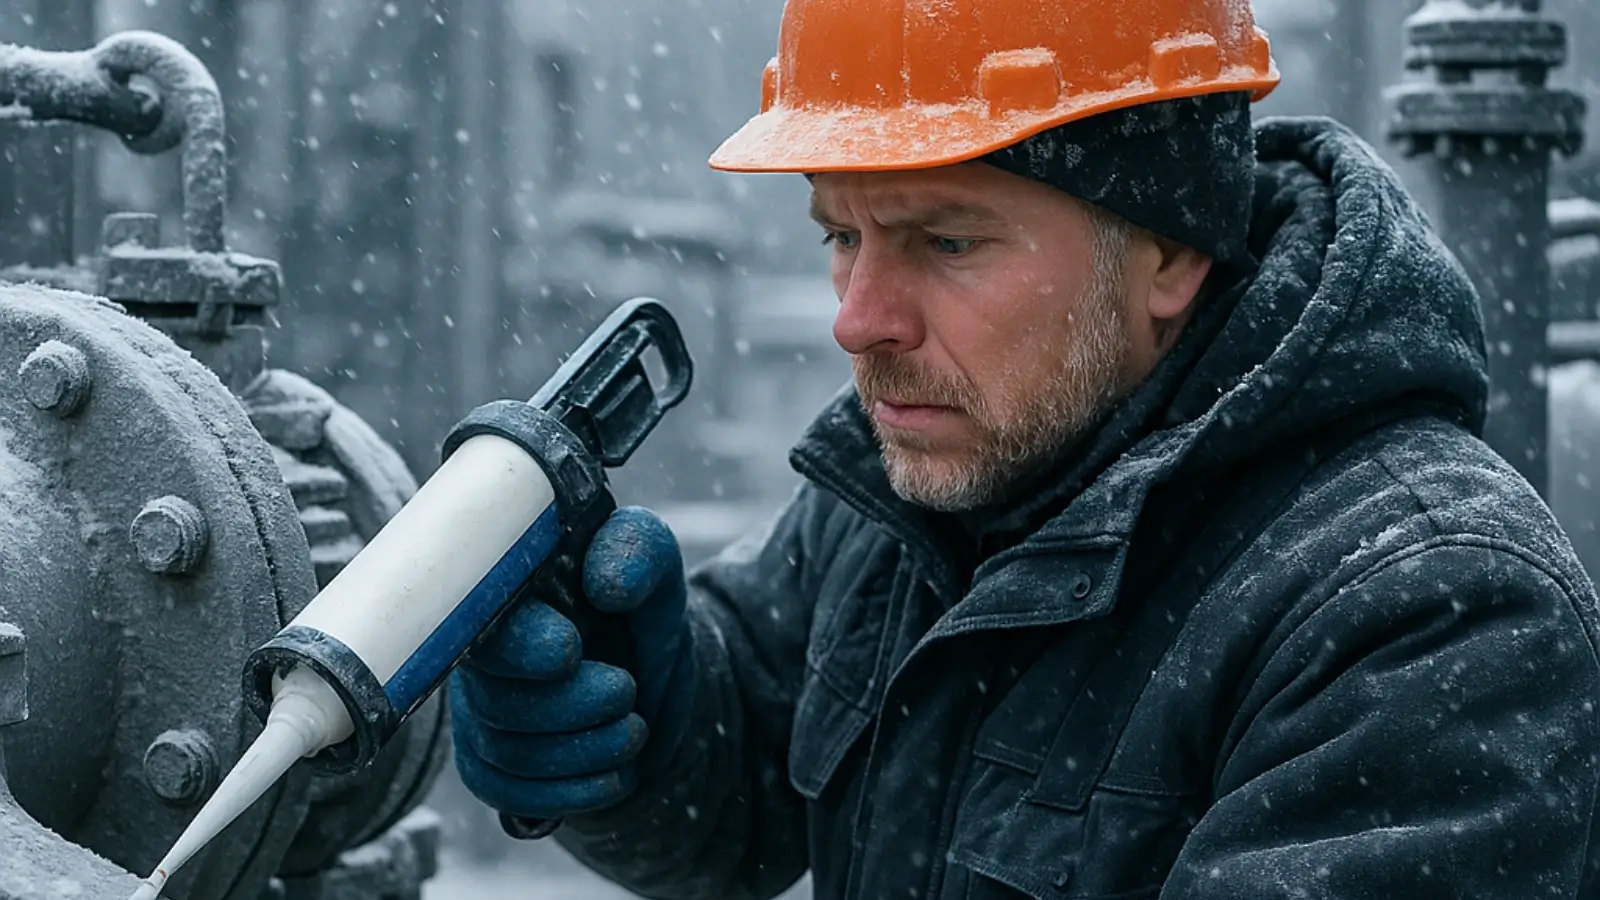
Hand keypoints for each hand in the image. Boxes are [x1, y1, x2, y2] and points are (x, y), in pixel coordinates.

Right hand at [450, 506, 694, 821]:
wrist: (652, 685)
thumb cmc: (639, 612)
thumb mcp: (656, 566)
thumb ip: (638, 550)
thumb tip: (607, 583)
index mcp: (506, 600)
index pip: (486, 629)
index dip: (520, 647)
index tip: (569, 650)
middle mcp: (480, 660)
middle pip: (497, 703)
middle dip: (575, 707)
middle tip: (628, 691)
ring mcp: (479, 716)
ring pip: (508, 755)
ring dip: (586, 751)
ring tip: (634, 729)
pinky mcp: (491, 768)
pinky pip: (510, 796)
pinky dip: (573, 792)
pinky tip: (615, 773)